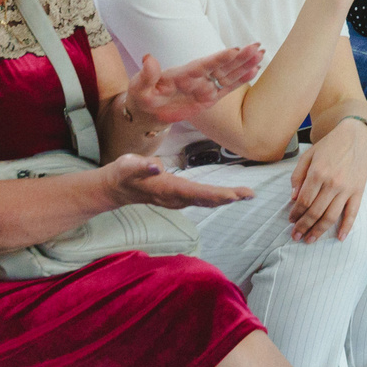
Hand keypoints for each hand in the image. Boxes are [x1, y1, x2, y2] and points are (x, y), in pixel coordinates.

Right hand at [99, 153, 252, 210]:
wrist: (116, 187)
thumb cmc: (123, 173)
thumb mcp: (128, 166)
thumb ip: (141, 166)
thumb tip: (156, 166)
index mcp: (167, 189)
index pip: (196, 193)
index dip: (216, 194)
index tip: (234, 195)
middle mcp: (175, 198)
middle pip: (206, 199)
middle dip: (228, 197)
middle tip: (250, 194)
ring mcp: (177, 199)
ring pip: (205, 200)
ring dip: (226, 198)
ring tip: (246, 194)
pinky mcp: (178, 197)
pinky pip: (201, 198)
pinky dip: (217, 197)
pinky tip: (229, 196)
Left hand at [119, 46, 261, 126]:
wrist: (147, 109)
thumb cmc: (143, 95)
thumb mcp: (140, 86)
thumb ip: (147, 74)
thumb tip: (148, 58)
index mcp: (184, 73)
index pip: (205, 64)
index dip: (220, 58)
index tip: (235, 50)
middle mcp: (198, 77)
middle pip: (222, 66)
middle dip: (240, 57)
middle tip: (257, 46)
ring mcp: (205, 86)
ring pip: (228, 75)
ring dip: (245, 65)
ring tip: (261, 54)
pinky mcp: (209, 97)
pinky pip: (227, 88)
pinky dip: (241, 80)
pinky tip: (254, 71)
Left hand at [288, 122, 366, 242]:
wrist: (356, 136)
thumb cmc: (329, 145)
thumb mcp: (308, 155)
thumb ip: (298, 176)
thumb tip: (293, 198)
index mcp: (317, 173)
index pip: (303, 201)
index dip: (295, 213)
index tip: (290, 221)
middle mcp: (332, 183)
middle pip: (315, 212)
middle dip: (303, 227)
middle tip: (295, 236)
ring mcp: (347, 188)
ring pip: (331, 216)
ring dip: (319, 231)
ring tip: (309, 240)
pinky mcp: (358, 191)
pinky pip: (352, 213)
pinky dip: (346, 227)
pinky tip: (339, 238)